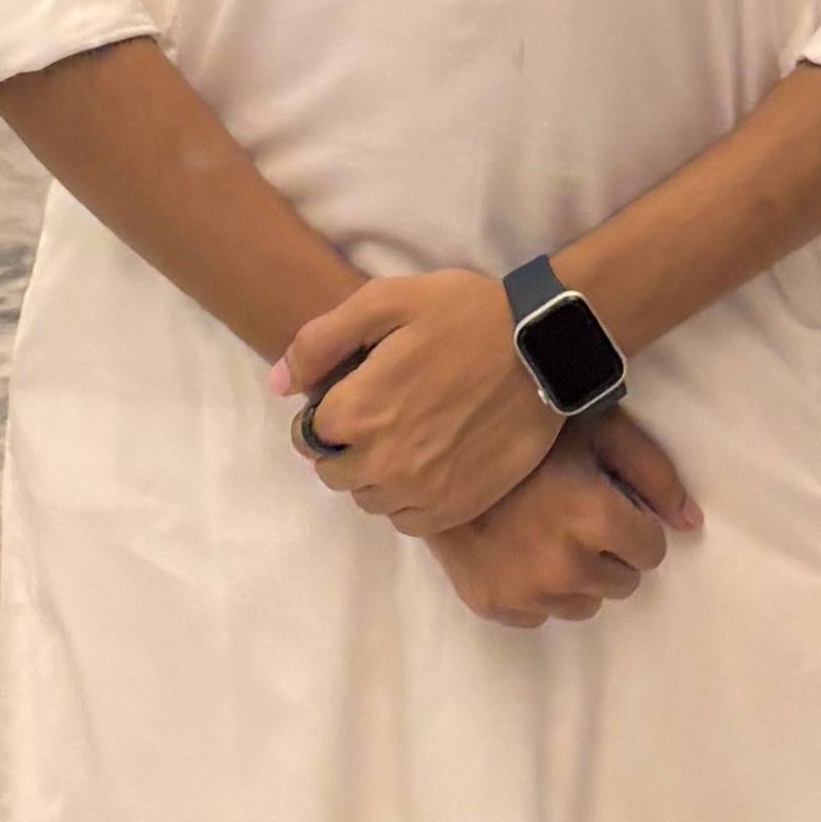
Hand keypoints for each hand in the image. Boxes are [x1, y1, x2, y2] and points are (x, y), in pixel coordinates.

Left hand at [275, 267, 555, 534]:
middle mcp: (382, 462)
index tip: (350, 392)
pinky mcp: (456, 508)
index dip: (325, 411)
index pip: (309, 435)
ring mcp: (421, 492)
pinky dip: (408, 498)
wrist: (543, 349)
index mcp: (358, 411)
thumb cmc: (463, 315)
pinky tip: (428, 462)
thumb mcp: (385, 301)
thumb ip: (321, 341)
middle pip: (335, 473)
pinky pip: (408, 520)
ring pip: (370, 499)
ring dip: (374, 474)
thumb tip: (278, 384)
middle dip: (344, 445)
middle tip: (379, 412)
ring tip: (406, 435)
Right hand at [426, 407, 703, 633]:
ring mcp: (529, 592)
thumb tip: (691, 523)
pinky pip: (544, 613)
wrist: (438, 452)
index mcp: (595, 517)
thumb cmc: (527, 434)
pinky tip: (518, 549)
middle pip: (622, 583)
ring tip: (546, 531)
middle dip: (609, 552)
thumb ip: (653, 471)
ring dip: (578, 575)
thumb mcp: (598, 429)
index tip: (608, 502)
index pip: (651, 551)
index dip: (634, 523)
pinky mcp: (498, 608)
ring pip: (585, 604)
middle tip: (575, 515)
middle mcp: (565, 565)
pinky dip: (540, 589)